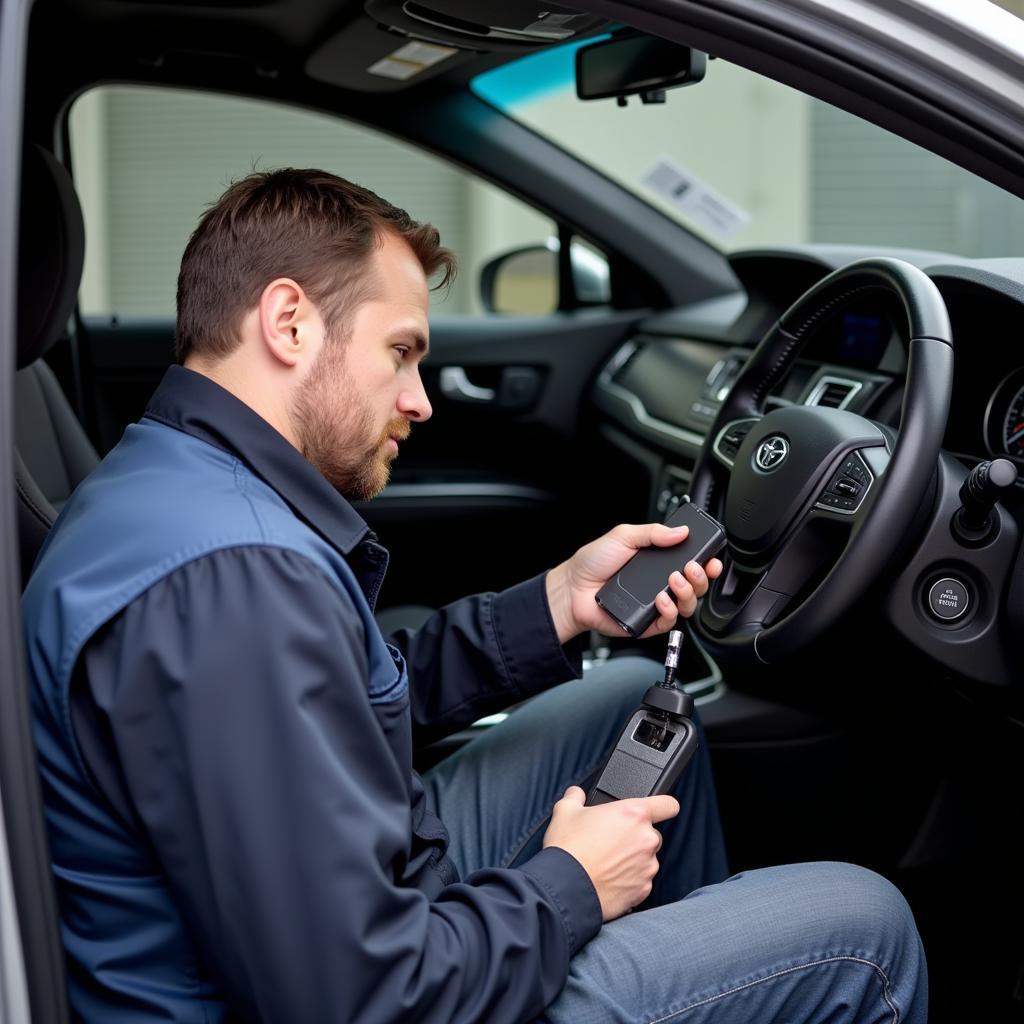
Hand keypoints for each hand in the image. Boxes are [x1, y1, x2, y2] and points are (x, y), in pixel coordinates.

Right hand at [542, 786, 679, 920]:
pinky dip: (630, 880)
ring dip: (633, 860)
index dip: (663, 806)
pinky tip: (609, 879)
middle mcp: (646, 839)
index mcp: (633, 814)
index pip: (668, 805)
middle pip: (652, 834)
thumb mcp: (565, 811)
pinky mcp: (643, 890)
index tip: (659, 810)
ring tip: (607, 863)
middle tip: (612, 841)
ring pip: (647, 859)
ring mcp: (647, 866)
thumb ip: (575, 796)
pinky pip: (641, 881)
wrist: (566, 889)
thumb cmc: (568, 849)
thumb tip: (576, 794)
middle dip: (636, 837)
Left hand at [545, 522, 724, 642]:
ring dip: (688, 592)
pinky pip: (669, 621)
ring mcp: (655, 604)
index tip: (712, 557)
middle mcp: (661, 583)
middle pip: (697, 585)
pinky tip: (661, 599)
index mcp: (658, 562)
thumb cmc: (593, 563)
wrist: (572, 588)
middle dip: (702, 576)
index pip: (691, 562)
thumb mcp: (623, 536)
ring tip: (674, 581)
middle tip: (692, 567)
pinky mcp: (647, 622)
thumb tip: (680, 530)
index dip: (707, 561)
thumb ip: (652, 532)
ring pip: (688, 605)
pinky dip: (669, 610)